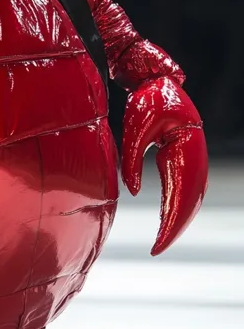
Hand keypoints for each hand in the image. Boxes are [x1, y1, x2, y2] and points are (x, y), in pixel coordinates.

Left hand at [120, 76, 207, 254]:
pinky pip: (186, 187)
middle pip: (192, 199)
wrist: (154, 80)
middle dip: (177, 226)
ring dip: (180, 218)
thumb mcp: (133, 130)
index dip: (172, 222)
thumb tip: (135, 193)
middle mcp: (196, 152)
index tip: (159, 243)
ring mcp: (193, 155)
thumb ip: (133, 161)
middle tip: (158, 248)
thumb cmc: (143, 101)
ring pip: (193, 196)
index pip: (182, 193)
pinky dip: (178, 205)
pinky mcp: (185, 156)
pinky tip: (166, 219)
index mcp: (187, 145)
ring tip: (161, 240)